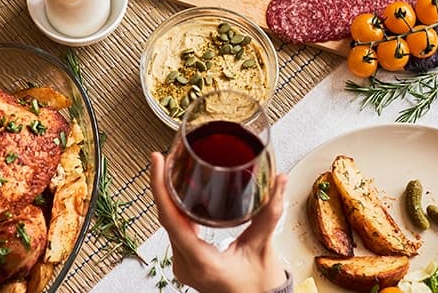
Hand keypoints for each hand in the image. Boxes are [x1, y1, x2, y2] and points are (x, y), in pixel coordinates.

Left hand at [149, 152, 287, 292]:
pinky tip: (179, 195)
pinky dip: (175, 210)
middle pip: (166, 218)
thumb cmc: (259, 287)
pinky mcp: (185, 262)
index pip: (171, 219)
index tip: (158, 162)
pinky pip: (174, 230)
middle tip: (166, 158)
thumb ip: (270, 213)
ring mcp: (182, 265)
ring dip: (168, 196)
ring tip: (170, 169)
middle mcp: (186, 265)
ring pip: (168, 223)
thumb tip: (279, 180)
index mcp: (202, 262)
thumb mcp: (263, 248)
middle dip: (163, 185)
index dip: (160, 187)